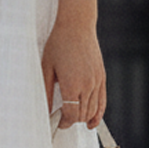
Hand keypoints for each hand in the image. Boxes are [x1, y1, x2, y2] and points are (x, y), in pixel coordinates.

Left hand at [41, 14, 106, 130]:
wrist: (76, 25)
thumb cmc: (59, 43)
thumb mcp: (47, 67)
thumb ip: (47, 91)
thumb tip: (45, 110)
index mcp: (72, 84)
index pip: (71, 114)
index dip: (64, 122)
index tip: (58, 122)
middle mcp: (87, 85)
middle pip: (82, 115)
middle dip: (72, 121)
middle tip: (62, 119)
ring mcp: (97, 81)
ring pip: (93, 110)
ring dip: (83, 118)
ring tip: (73, 118)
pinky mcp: (102, 76)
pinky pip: (102, 101)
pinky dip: (98, 113)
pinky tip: (92, 121)